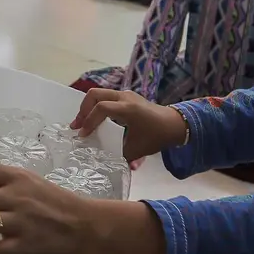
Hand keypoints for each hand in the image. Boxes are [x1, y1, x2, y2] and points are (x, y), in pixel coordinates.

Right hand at [70, 89, 188, 161]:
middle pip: (94, 94)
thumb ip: (118, 154)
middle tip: (77, 126)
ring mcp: (126, 94)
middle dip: (83, 110)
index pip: (101, 108)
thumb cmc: (157, 136)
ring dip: (88, 107)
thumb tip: (102, 159)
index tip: (83, 135)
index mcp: (128, 108)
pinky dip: (96, 106)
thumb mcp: (137, 149)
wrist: (175, 124)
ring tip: (83, 123)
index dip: (89, 121)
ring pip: (99, 94)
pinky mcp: (126, 96)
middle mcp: (125, 97)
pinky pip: (106, 97)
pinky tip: (95, 120)